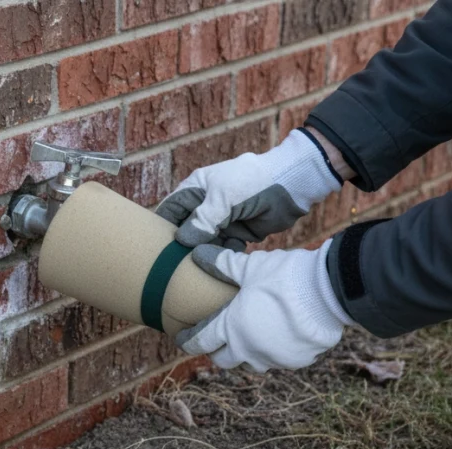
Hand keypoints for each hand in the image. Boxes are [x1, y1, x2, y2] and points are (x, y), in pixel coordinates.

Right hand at [157, 128, 342, 248]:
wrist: (293, 184)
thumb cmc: (253, 181)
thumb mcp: (222, 197)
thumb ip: (201, 220)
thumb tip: (181, 242)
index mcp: (195, 190)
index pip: (169, 211)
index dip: (162, 229)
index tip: (158, 250)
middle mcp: (205, 207)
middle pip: (185, 232)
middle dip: (184, 247)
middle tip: (181, 264)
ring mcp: (221, 221)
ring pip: (204, 244)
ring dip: (206, 252)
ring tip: (208, 260)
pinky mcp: (237, 233)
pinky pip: (223, 249)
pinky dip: (225, 254)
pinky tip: (233, 251)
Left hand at [176, 240, 352, 372]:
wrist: (330, 293)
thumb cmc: (285, 278)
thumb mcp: (251, 267)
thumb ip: (223, 265)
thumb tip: (197, 253)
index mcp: (230, 328)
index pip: (200, 342)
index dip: (188, 341)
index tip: (182, 339)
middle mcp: (248, 350)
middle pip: (224, 360)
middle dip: (217, 351)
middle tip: (217, 339)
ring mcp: (273, 359)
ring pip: (251, 364)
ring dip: (246, 353)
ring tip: (248, 338)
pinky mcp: (297, 361)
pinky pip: (279, 360)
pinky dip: (274, 351)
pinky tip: (279, 336)